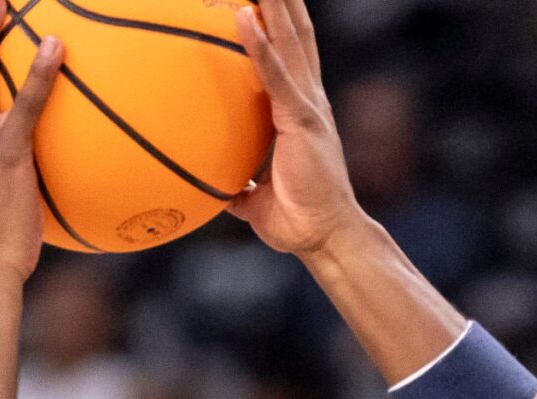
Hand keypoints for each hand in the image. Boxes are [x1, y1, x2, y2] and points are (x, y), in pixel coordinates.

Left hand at [227, 0, 365, 257]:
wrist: (323, 237)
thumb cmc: (297, 221)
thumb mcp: (257, 200)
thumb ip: (239, 185)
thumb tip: (213, 187)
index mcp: (301, 112)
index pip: (290, 56)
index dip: (279, 24)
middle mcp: (309, 99)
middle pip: (295, 34)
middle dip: (282, 2)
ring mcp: (307, 105)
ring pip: (289, 39)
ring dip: (274, 4)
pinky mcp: (301, 118)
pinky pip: (275, 73)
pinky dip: (258, 43)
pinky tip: (242, 15)